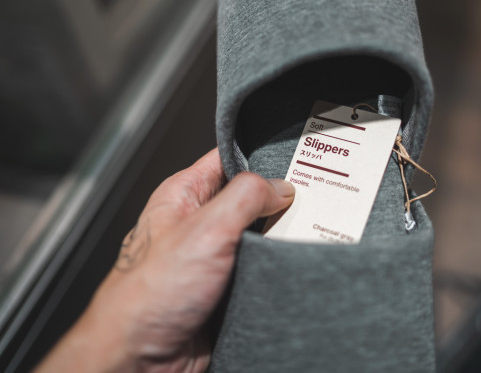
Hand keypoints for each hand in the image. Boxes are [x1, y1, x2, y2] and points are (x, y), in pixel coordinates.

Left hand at [35, 148, 294, 372]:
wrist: (142, 360)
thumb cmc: (149, 295)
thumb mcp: (206, 230)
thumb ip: (246, 197)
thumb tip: (280, 187)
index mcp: (184, 195)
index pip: (228, 159)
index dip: (260, 158)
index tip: (295, 164)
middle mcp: (199, 223)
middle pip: (250, 199)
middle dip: (278, 204)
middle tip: (308, 204)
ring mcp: (215, 256)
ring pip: (260, 237)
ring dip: (280, 240)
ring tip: (303, 236)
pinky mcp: (228, 287)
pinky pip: (261, 270)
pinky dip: (277, 270)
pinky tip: (291, 267)